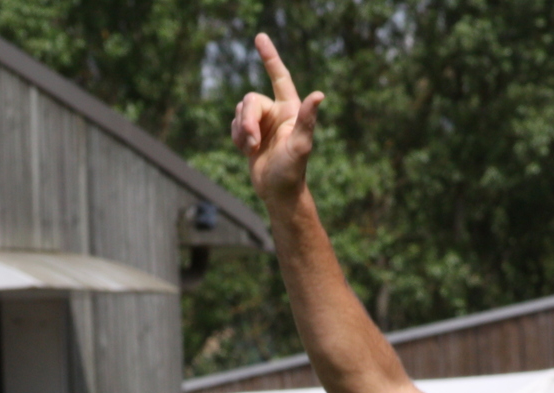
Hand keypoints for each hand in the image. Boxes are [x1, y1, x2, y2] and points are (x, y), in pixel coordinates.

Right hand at [231, 33, 323, 203]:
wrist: (279, 193)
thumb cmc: (293, 171)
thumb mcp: (301, 145)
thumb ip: (307, 119)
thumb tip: (319, 95)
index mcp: (290, 108)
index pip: (279, 76)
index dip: (269, 57)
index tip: (259, 38)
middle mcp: (276, 112)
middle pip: (250, 100)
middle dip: (247, 120)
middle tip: (252, 142)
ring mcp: (262, 123)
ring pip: (239, 113)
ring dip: (242, 132)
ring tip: (252, 150)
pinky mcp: (250, 136)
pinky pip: (234, 127)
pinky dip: (237, 139)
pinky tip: (247, 152)